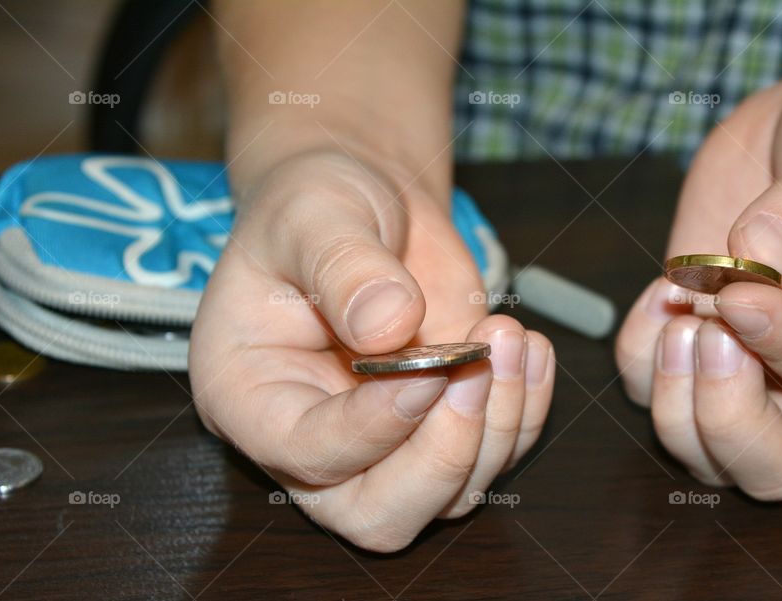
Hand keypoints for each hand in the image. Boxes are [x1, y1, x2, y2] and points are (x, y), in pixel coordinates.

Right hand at [190, 152, 554, 550]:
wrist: (366, 204)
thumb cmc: (317, 205)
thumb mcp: (313, 214)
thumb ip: (343, 266)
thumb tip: (392, 326)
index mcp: (250, 396)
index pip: (308, 454)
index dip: (374, 426)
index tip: (429, 368)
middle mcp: (314, 439)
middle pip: (379, 515)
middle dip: (441, 457)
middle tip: (476, 368)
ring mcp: (386, 442)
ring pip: (448, 497)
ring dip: (497, 428)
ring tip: (510, 335)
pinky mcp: (442, 424)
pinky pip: (495, 456)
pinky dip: (525, 413)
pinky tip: (531, 349)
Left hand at [616, 68, 781, 498]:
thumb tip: (754, 259)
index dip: (777, 345)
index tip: (739, 290)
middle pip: (765, 468)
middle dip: (720, 415)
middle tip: (703, 328)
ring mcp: (747, 366)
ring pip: (696, 447)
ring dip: (668, 388)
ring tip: (678, 298)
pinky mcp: (692, 339)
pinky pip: (645, 385)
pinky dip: (636, 351)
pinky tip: (661, 290)